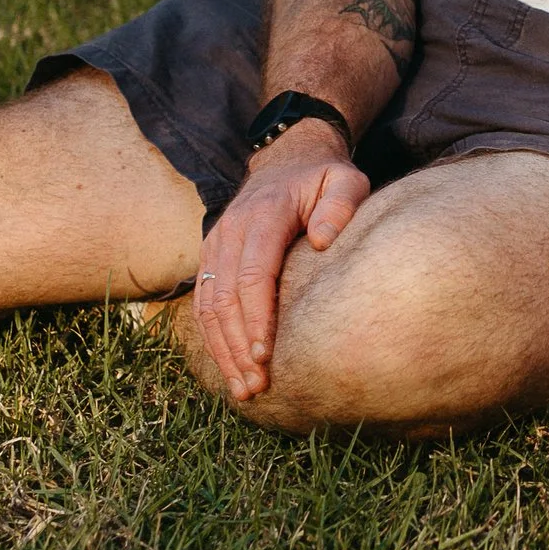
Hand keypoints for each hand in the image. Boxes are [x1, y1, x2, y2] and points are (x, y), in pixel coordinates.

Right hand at [195, 121, 368, 399]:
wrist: (287, 160)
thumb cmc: (322, 177)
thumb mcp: (344, 179)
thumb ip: (339, 204)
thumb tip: (324, 241)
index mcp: (262, 216)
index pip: (252, 275)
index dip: (256, 319)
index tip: (266, 355)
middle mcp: (230, 232)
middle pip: (225, 299)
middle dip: (238, 347)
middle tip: (256, 387)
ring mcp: (215, 246)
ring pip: (208, 307)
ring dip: (223, 350)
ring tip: (243, 389)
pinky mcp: (211, 258)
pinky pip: (204, 304)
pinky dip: (213, 338)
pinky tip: (229, 367)